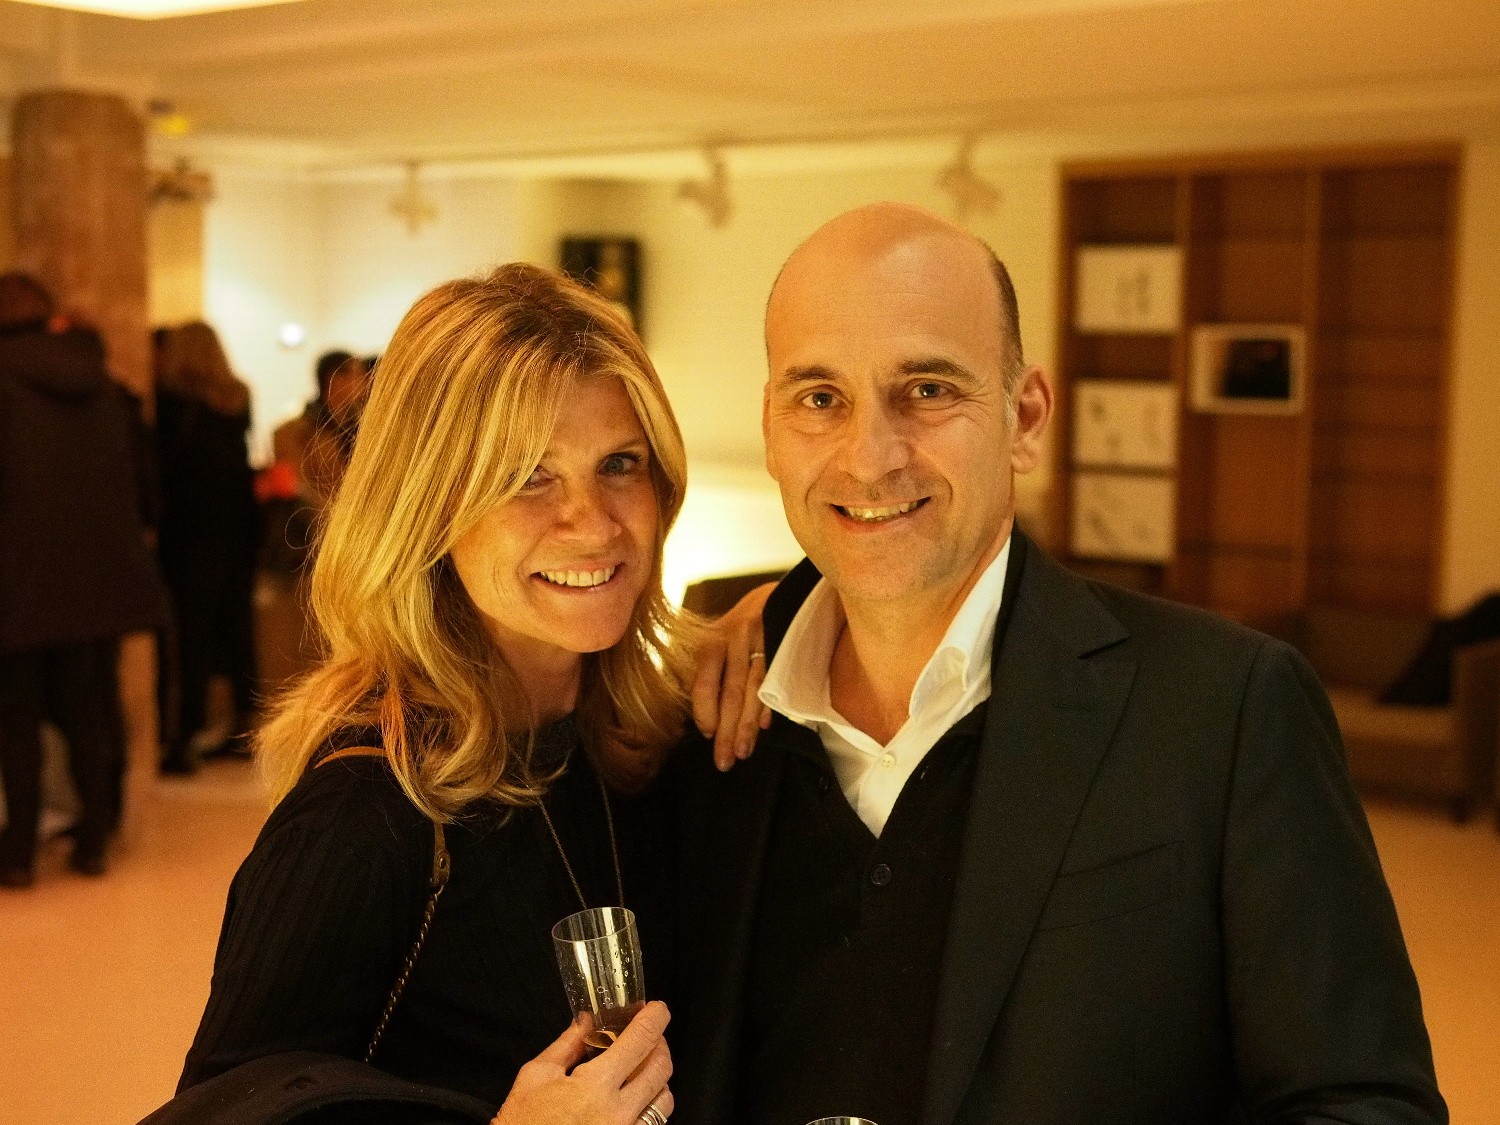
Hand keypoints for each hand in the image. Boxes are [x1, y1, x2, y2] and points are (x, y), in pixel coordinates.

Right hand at [493, 1000, 674, 1124]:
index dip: (655, 1018)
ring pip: (663, 1099)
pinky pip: (652, 1122)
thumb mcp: (536, 1077)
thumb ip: (567, 1044)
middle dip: (660, 1044)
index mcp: (595, 1087)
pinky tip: (632, 1098)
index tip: (657, 1009)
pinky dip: (648, 1104)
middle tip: (648, 1035)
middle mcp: (619, 1113)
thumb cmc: (523, 1124)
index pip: (641, 1041)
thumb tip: (587, 1021)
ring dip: (657, 1077)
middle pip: (661, 1068)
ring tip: (640, 1068)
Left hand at [690, 582, 774, 770]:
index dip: (705, 714)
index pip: (704, 685)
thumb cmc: (737, 627)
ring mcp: (762, 642)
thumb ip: (706, 673)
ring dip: (748, 726)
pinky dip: (769, 706)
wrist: (773, 594)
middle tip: (724, 761)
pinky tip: (764, 727)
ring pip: (755, 692)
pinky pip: (776, 681)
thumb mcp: (714, 641)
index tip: (708, 735)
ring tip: (743, 752)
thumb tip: (703, 718)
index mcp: (711, 641)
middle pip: (730, 694)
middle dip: (727, 732)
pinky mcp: (784, 646)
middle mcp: (735, 640)